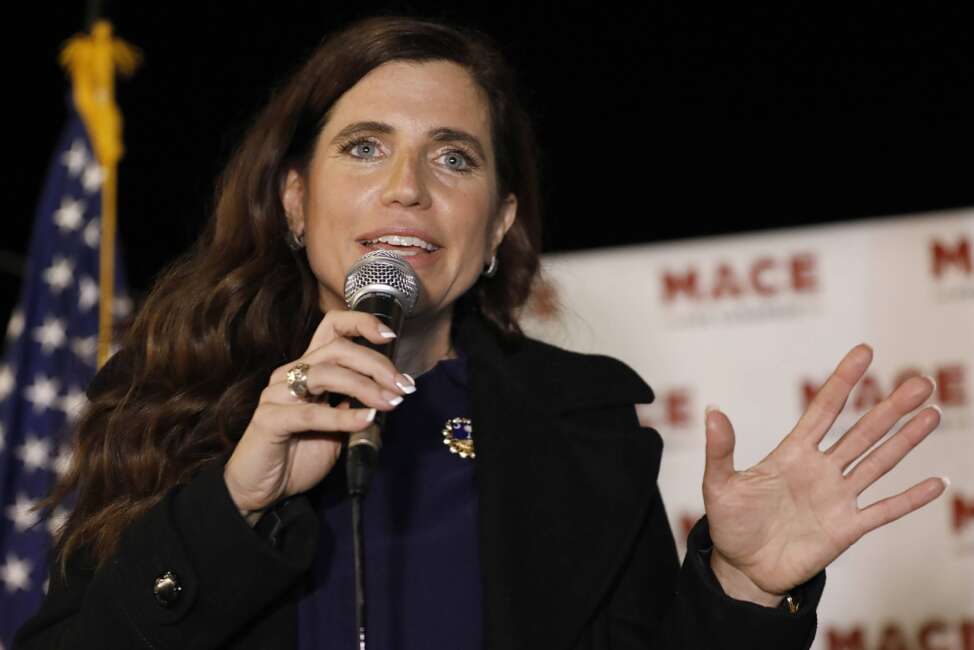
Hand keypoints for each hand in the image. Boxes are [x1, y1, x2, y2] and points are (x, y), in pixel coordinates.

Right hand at [223, 311, 415, 524]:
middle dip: (376, 364)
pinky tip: (366, 420)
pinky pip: (310, 413)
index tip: (390, 336)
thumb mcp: (338, 426)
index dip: (361, 323)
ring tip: (390, 402)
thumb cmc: (300, 454)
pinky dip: (342, 417)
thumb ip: (356, 405)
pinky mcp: (269, 419)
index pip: (332, 327)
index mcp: (308, 368)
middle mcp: (291, 373)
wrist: (264, 491)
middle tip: (402, 386)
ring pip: (324, 374)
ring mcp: (277, 394)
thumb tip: (390, 392)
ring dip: (364, 386)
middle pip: (337, 349)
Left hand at [702, 344, 946, 602]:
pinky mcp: (847, 528)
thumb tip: (712, 411)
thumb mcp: (718, 485)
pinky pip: (884, 510)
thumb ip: (720, 450)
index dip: (843, 381)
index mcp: (792, 453)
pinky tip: (937, 483)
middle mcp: (821, 470)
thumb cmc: (730, 524)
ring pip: (878, 462)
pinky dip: (910, 498)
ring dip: (905, 439)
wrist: (743, 569)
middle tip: (921, 380)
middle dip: (890, 407)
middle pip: (862, 431)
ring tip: (932, 413)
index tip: (865, 352)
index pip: (824, 409)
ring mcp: (837, 498)